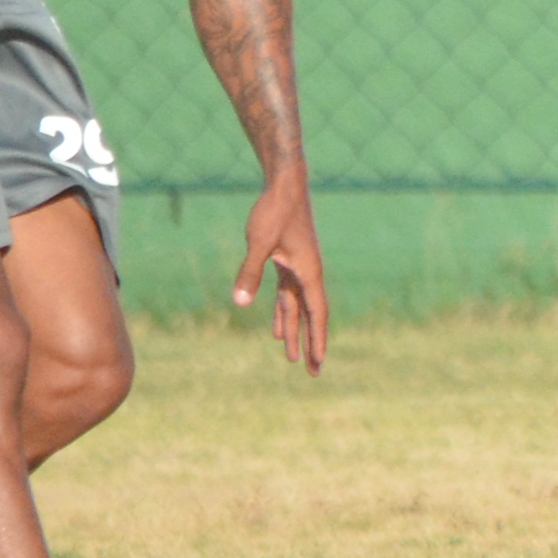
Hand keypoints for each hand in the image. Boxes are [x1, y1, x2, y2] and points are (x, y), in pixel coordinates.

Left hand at [230, 172, 325, 372]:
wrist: (285, 185)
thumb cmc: (274, 211)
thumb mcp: (259, 242)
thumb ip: (249, 272)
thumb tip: (239, 302)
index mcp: (308, 272)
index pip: (316, 313)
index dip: (317, 339)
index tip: (317, 363)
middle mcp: (308, 274)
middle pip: (310, 316)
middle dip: (310, 343)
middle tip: (313, 372)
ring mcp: (299, 268)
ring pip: (297, 308)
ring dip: (294, 331)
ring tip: (291, 358)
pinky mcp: (288, 262)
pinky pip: (287, 295)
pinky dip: (282, 312)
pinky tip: (275, 328)